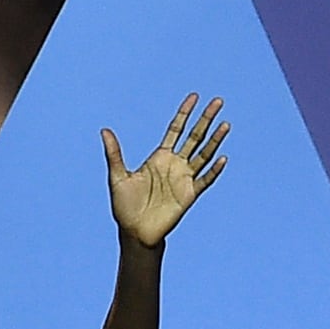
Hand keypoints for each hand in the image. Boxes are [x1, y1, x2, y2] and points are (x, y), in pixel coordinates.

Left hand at [104, 91, 230, 249]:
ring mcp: (184, 178)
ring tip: (225, 124)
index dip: (184, 113)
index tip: (194, 96)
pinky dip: (214, 170)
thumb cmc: (125, 206)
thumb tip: (104, 130)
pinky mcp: (190, 194)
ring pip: (204, 154)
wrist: (134, 232)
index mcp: (159, 157)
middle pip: (194, 136)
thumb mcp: (118, 177)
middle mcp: (175, 164)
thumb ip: (114, 154)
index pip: (175, 129)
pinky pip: (205, 180)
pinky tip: (222, 158)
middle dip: (205, 119)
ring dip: (215, 140)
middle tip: (218, 101)